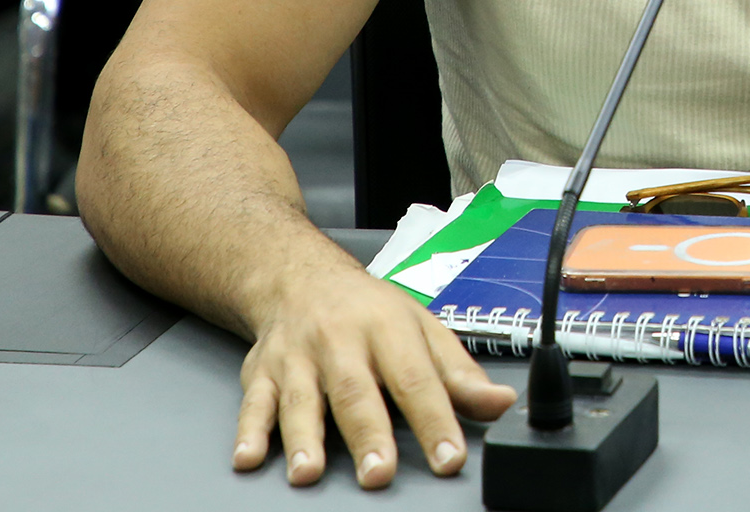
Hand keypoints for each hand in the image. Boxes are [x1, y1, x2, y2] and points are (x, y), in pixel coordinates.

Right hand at [234, 254, 516, 487]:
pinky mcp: (262, 373)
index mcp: (388, 328)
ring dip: (304, 436)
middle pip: (356, 390)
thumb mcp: (421, 328)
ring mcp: (298, 357)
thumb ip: (458, 374)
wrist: (301, 276)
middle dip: (368, 434)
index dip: (436, 419)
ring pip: (301, 398)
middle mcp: (341, 341)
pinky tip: (250, 457)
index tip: (449, 456)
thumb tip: (501, 404)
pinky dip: (249, 431)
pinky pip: (253, 402)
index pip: (417, 378)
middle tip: (378, 473)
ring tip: (309, 472)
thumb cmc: (368, 309)